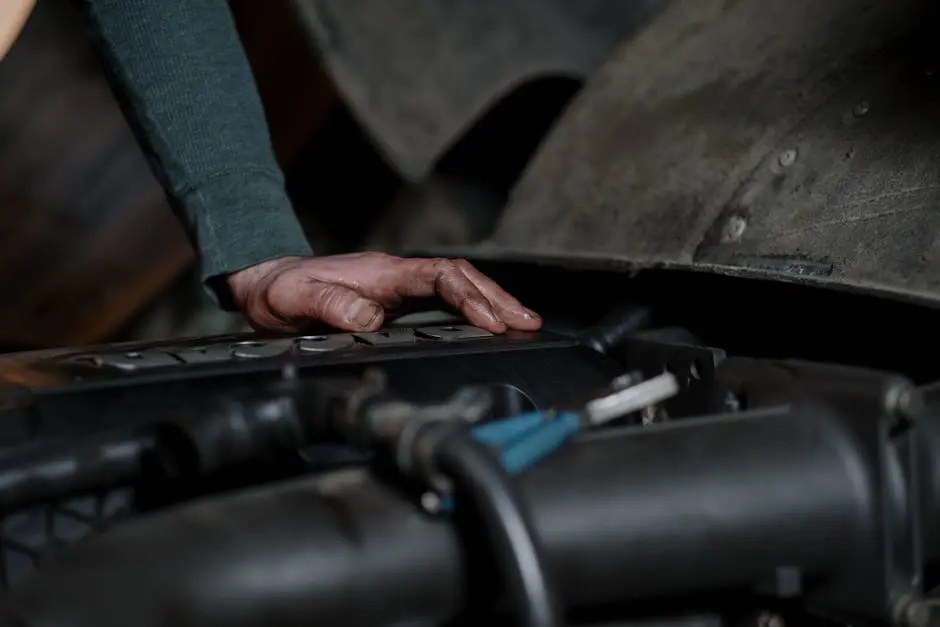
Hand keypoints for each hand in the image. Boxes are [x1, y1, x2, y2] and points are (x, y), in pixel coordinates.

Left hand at [226, 253, 541, 333]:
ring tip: (524, 324)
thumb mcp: (295, 300)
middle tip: (529, 323)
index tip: (492, 322)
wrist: (266, 283)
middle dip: (497, 298)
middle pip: (460, 278)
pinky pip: (444, 301)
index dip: (470, 297)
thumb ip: (331, 306)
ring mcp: (399, 287)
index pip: (440, 277)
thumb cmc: (280, 292)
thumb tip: (371, 318)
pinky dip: (472, 310)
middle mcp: (397, 277)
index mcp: (382, 273)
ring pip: (458, 287)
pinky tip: (486, 326)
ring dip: (491, 303)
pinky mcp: (396, 301)